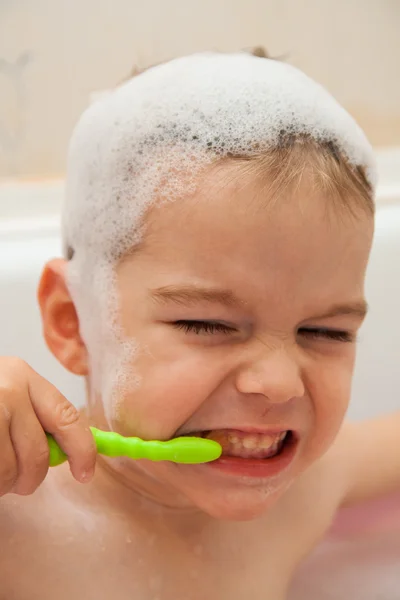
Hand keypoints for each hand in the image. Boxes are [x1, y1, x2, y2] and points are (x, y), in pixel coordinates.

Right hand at [0, 357, 95, 495]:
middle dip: (31, 479)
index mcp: (24, 376)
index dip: (82, 450)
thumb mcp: (8, 392)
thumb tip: (70, 453)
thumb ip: (36, 415)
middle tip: (19, 483)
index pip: (67, 417)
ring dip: (3, 484)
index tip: (85, 473)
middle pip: (37, 454)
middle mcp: (6, 390)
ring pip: (8, 471)